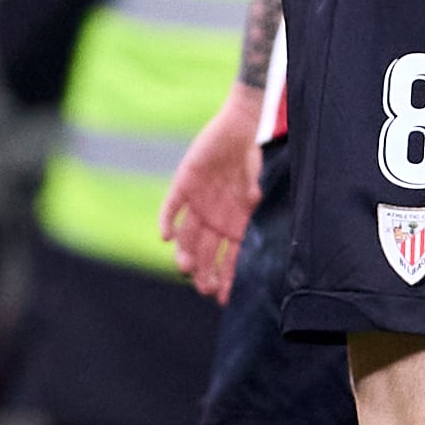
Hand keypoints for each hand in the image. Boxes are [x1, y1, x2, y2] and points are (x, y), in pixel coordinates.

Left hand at [160, 80, 262, 299]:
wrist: (240, 127)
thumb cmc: (254, 153)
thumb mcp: (258, 172)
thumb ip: (253, 186)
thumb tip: (253, 199)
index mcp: (237, 223)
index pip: (231, 258)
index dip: (228, 278)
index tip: (223, 298)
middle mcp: (215, 219)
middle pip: (205, 253)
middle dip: (204, 273)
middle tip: (204, 287)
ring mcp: (198, 204)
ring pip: (187, 237)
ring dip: (185, 254)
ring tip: (185, 268)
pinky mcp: (183, 186)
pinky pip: (171, 208)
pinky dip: (167, 222)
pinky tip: (166, 238)